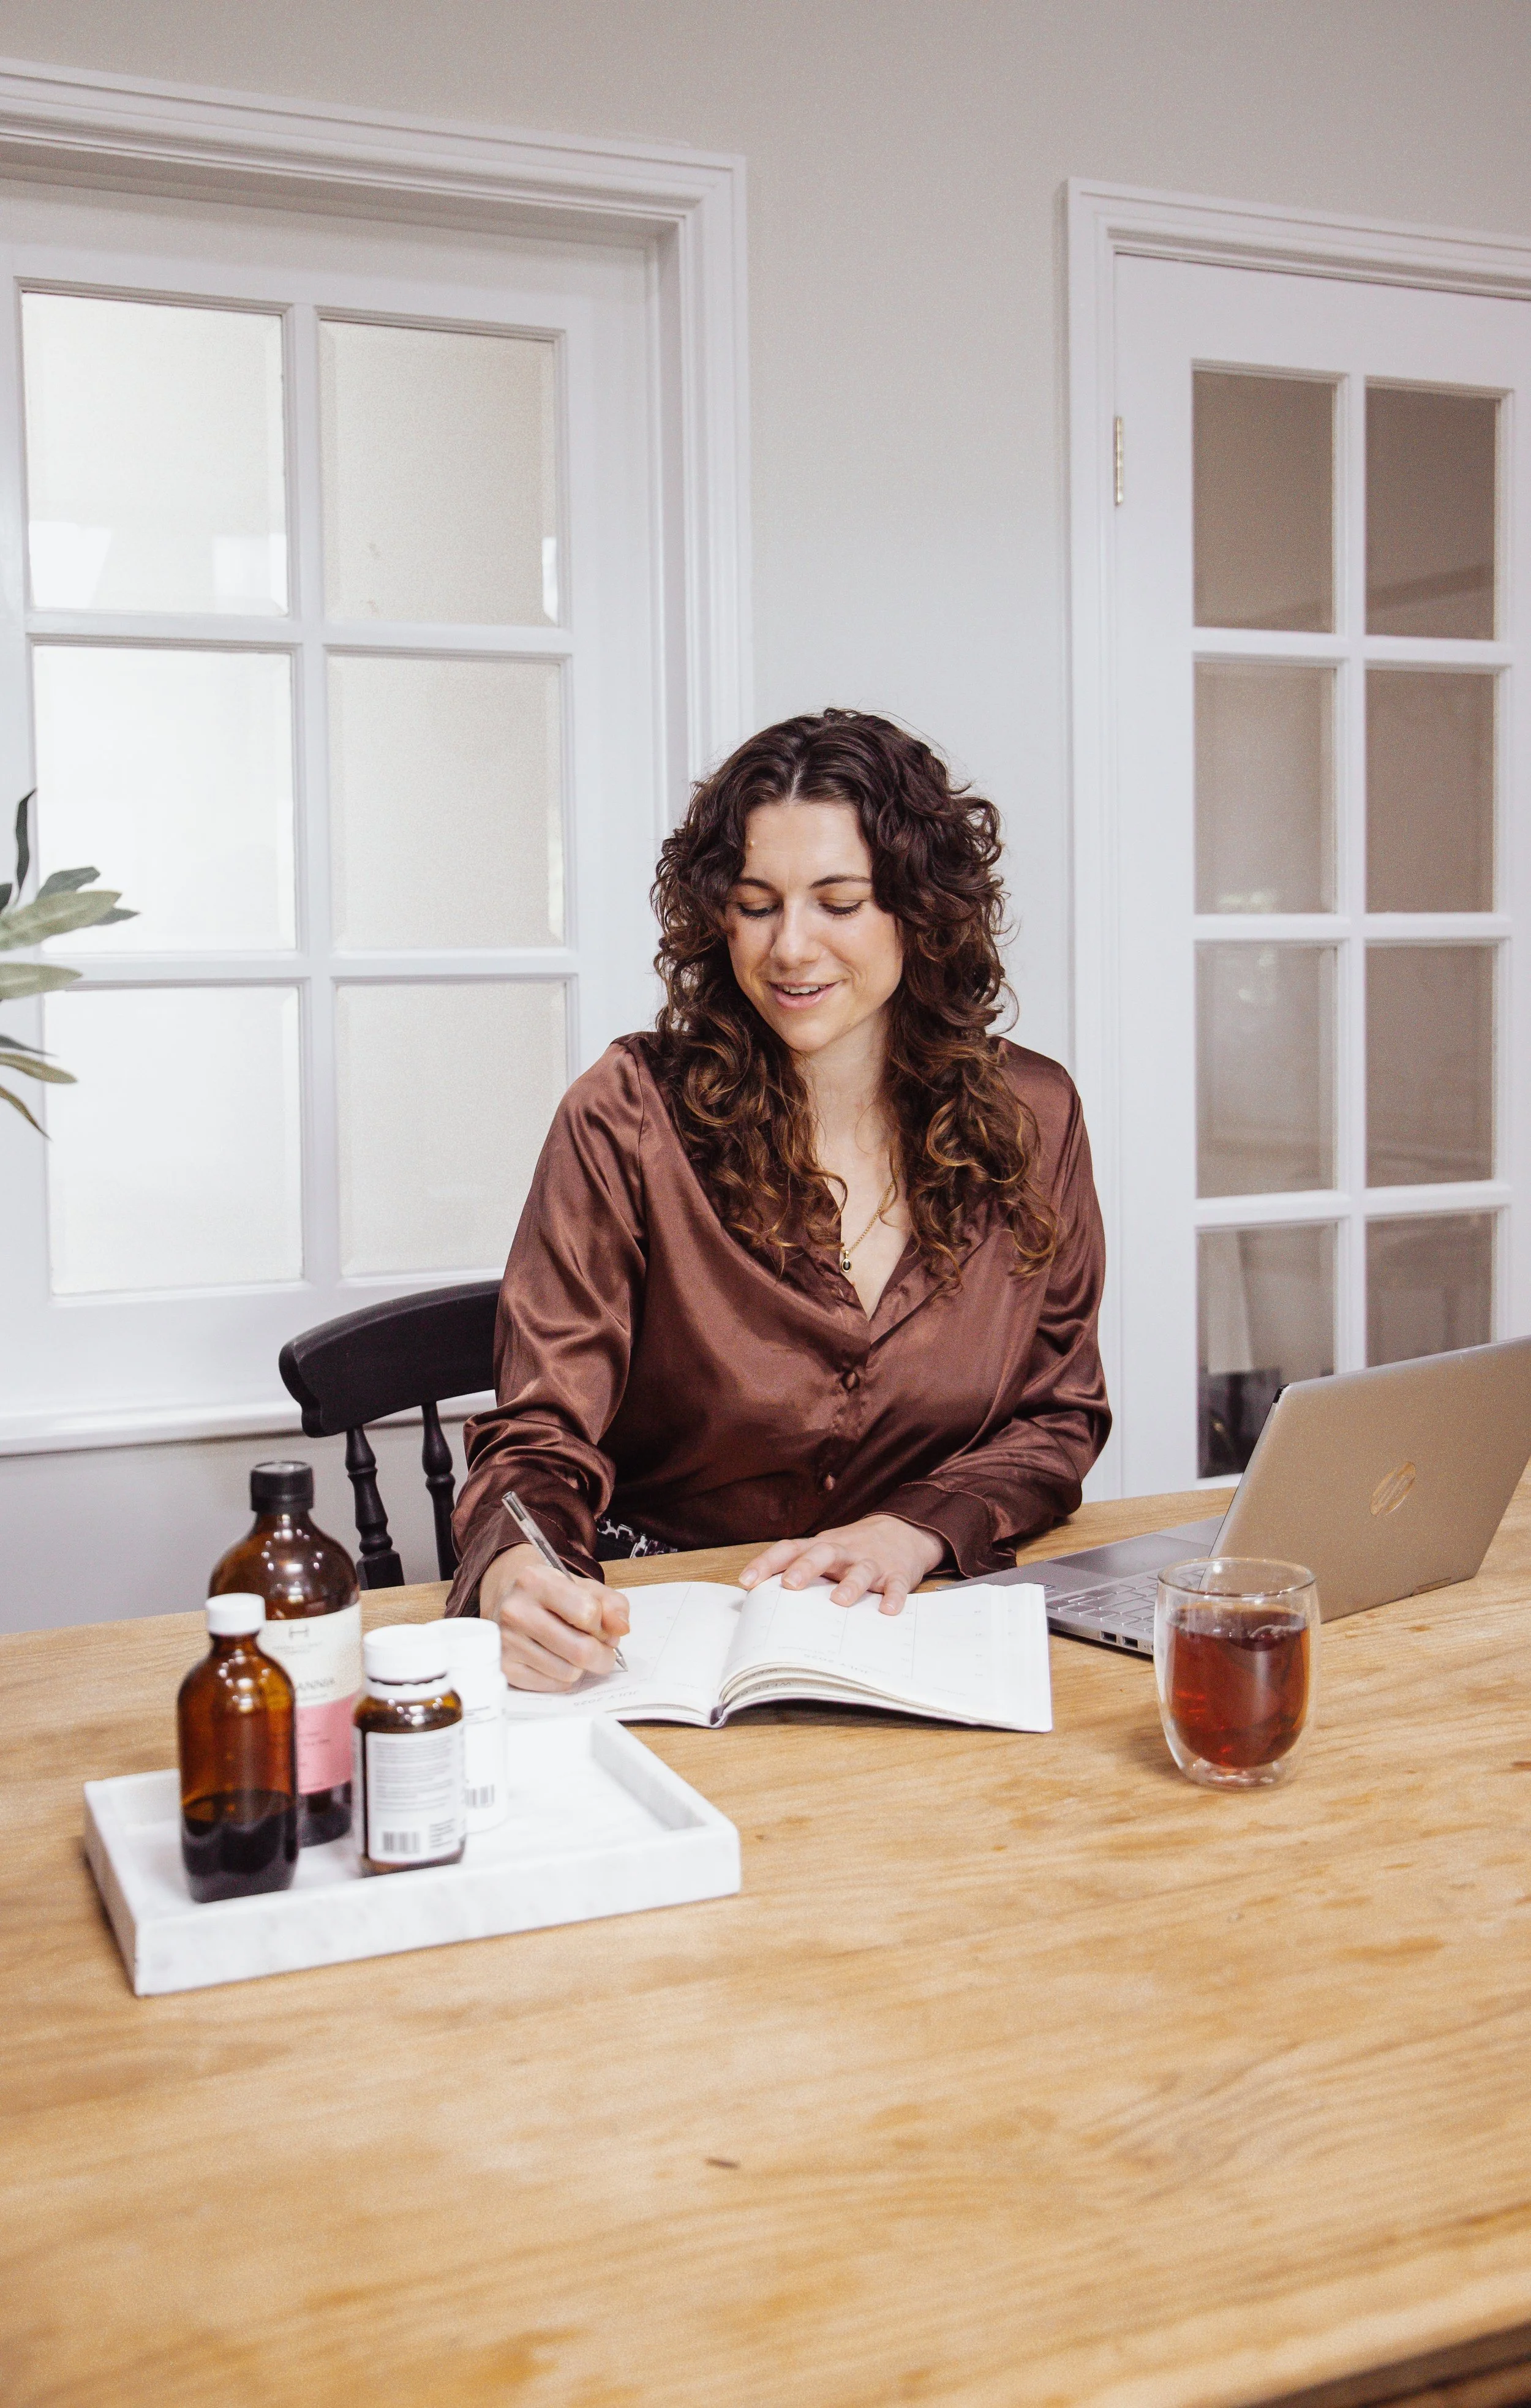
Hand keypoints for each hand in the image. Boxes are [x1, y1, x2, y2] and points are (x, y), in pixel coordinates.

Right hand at [479, 1542, 630, 1691]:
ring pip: (569, 1672)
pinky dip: (564, 1677)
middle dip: (603, 1655)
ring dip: (582, 1666)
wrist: (506, 1598)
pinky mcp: (506, 1667)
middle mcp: (516, 1611)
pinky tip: (557, 1659)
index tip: (601, 1626)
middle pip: (581, 1650)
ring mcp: (507, 1642)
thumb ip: (611, 1604)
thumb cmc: (551, 1593)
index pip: (588, 1613)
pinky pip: (553, 1685)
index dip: (604, 1625)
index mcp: (536, 1581)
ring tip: (575, 1650)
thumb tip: (621, 1629)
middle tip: (603, 1650)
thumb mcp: (582, 1587)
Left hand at [737, 1513, 943, 1616]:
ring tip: (839, 1601)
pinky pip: (897, 1585)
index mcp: (821, 1547)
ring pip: (861, 1570)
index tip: (747, 1582)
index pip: (789, 1549)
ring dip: (851, 1585)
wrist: (903, 1531)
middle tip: (790, 1585)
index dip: (766, 1564)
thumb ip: (798, 1570)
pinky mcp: (897, 1573)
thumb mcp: (824, 1553)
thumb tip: (759, 1600)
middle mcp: (844, 1552)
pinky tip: (887, 1611)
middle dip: (805, 1568)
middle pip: (823, 1553)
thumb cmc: (852, 1550)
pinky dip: (894, 1597)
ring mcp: (872, 1562)